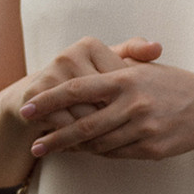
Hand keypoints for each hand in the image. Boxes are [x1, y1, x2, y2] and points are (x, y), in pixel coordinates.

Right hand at [14, 35, 162, 132]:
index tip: (135, 114)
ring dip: (95, 135)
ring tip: (106, 145)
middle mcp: (68, 55)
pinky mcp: (35, 94)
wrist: (35, 99)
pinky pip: (65, 125)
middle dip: (113, 121)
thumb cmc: (83, 83)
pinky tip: (81, 147)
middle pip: (101, 99)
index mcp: (89, 45)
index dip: (126, 102)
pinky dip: (75, 140)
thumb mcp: (108, 66)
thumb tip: (158, 48)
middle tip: (127, 135)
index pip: (118, 79)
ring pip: (85, 116)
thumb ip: (133, 55)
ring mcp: (50, 74)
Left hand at [20, 60, 193, 160]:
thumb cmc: (173, 84)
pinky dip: (99, 153)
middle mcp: (132, 103)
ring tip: (54, 150)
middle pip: (83, 125)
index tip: (26, 108)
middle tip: (33, 145)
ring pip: (98, 144)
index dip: (48, 100)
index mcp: (125, 79)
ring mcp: (143, 128)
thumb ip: (112, 74)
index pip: (76, 89)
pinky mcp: (152, 148)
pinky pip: (117, 154)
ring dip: (75, 149)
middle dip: (54, 137)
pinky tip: (86, 152)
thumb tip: (76, 82)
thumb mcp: (143, 70)